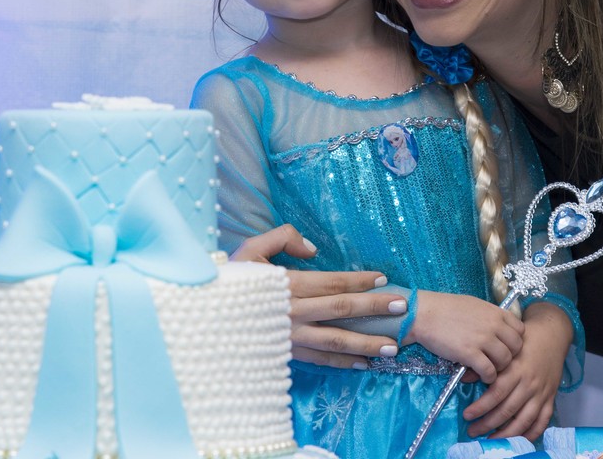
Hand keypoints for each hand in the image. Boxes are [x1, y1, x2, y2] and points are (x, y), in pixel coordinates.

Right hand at [231, 224, 404, 367]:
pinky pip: (320, 361)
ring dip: (366, 343)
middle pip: (341, 310)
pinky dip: (343, 363)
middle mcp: (292, 313)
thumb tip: (313, 250)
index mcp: (286, 285)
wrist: (201, 317)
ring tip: (392, 346)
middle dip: (374, 308)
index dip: (359, 279)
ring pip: (336, 341)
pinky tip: (364, 363)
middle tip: (401, 305)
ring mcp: (290, 338)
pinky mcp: (286, 355)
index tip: (382, 277)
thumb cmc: (228, 280)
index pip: (332, 282)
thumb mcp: (249, 249)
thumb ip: (283, 238)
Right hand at [407, 291, 523, 383]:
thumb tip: (499, 328)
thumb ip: (490, 316)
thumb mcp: (474, 305)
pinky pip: (489, 371)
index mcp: (495, 312)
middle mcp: (493, 325)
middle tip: (497, 360)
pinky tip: (479, 375)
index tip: (504, 346)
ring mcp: (483, 340)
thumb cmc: (445, 308)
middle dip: (510, 357)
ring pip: (505, 361)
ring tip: (488, 369)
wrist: (423, 314)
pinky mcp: (470, 354)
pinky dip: (487, 377)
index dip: (514, 341)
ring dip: (498, 369)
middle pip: (516, 348)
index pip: (520, 330)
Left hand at [464, 301, 573, 439]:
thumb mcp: (503, 347)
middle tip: (472, 431)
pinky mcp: (551, 398)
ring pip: (523, 420)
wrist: (551, 335)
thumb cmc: (524, 340)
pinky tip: (518, 439)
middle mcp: (529, 384)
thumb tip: (464, 378)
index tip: (467, 415)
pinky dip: (531, 433)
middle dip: (487, 424)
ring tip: (491, 440)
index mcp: (515, 369)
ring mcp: (541, 393)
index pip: (496, 393)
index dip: (480, 407)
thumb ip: (486, 363)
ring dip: (506, 434)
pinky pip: (542, 421)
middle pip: (507, 410)